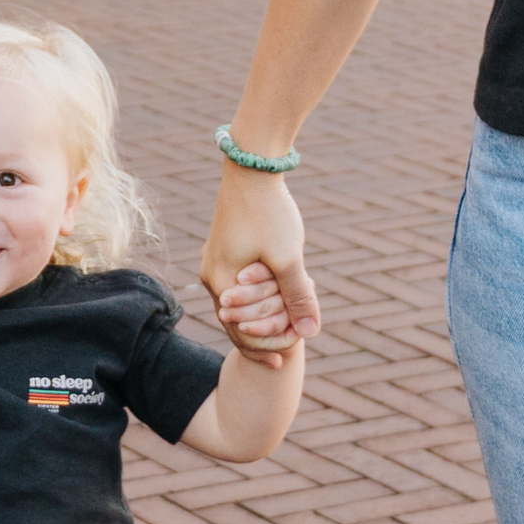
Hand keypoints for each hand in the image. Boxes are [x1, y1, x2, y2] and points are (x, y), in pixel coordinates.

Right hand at [201, 162, 319, 369]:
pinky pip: (239, 286)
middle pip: (236, 321)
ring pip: (238, 303)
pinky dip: (257, 298)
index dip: (266, 347)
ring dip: (260, 317)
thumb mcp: (289, 259)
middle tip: (286, 354)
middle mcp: (211, 275)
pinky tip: (274, 300)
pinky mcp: (224, 249)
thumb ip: (298, 298)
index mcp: (221, 282)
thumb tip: (312, 333)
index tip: (288, 357)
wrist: (252, 166)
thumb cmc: (270, 212)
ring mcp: (215, 261)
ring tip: (284, 330)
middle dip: (262, 337)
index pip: (240, 331)